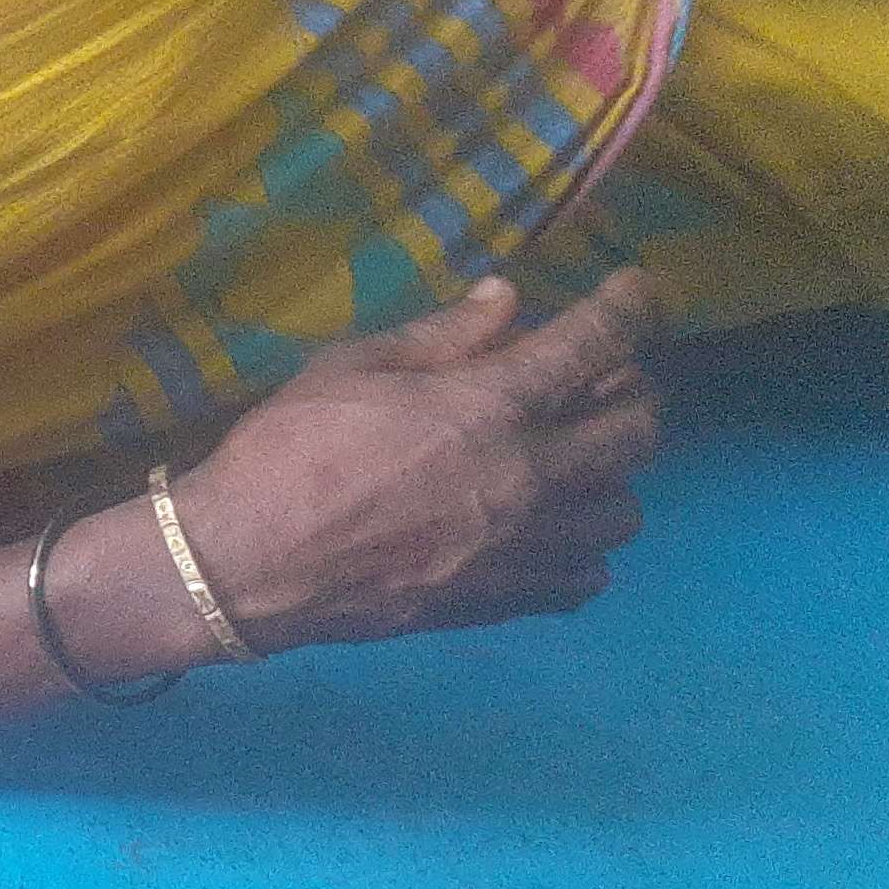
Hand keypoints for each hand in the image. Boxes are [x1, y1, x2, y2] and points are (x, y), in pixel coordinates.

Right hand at [170, 272, 663, 653]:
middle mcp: (531, 474)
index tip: (639, 290)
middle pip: (639, 431)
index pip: (598, 343)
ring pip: (625, 511)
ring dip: (607, 478)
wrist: (249, 562)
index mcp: (490, 405)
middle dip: (632, 394)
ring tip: (566, 463)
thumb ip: (441, 334)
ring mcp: (526, 545)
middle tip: (597, 382)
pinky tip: (541, 530)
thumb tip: (506, 299)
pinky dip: (579, 548)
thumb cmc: (287, 450)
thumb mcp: (350, 366)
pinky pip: (588, 577)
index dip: (631, 306)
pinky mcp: (506, 599)